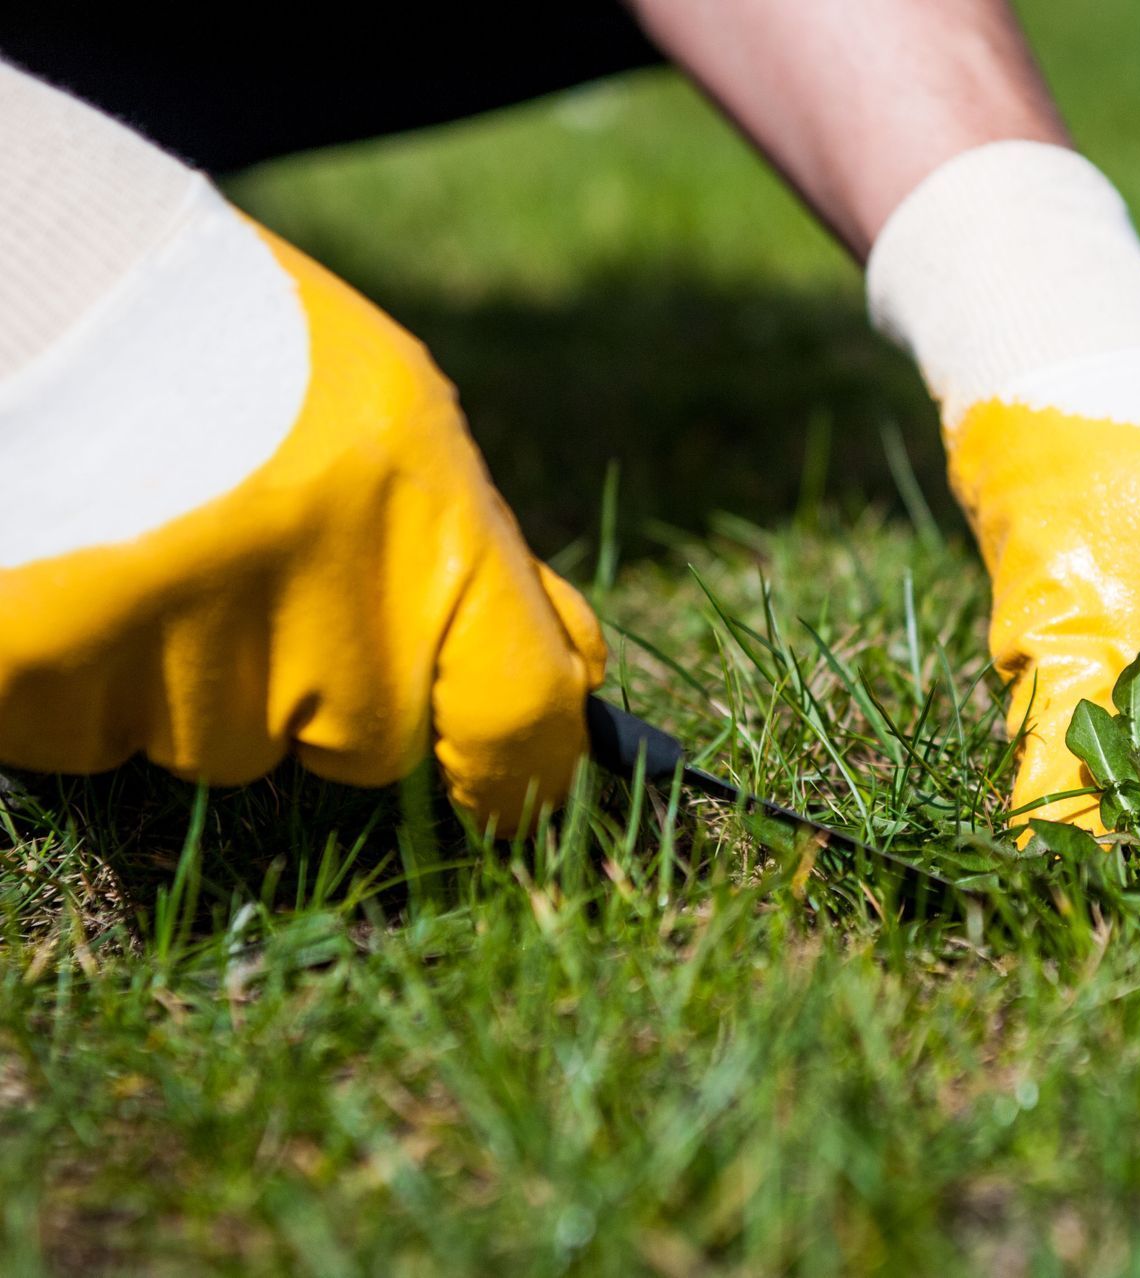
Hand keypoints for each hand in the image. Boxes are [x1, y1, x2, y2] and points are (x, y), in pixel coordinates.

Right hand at [0, 219, 604, 831]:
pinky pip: (91, 737)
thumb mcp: (390, 417)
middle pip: (359, 742)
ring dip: (191, 677)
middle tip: (250, 560)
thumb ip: (472, 557)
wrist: (25, 268)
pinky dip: (82, 678)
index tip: (517, 800)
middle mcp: (309, 592)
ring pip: (217, 744)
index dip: (526, 776)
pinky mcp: (36, 669)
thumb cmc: (225, 337)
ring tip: (145, 531)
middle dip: (320, 689)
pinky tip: (69, 559)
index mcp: (417, 514)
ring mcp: (169, 642)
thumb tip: (568, 684)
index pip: (516, 709)